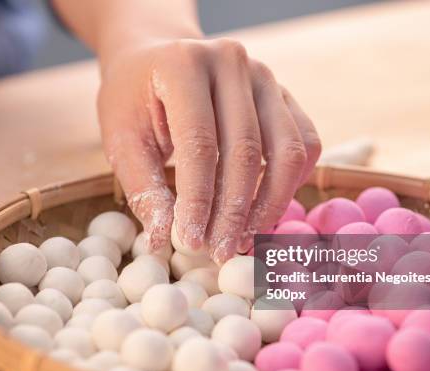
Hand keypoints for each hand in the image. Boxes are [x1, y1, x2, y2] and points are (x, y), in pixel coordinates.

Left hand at [98, 38, 320, 262]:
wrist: (158, 60)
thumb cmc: (134, 101)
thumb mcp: (123, 140)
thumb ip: (145, 189)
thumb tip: (166, 242)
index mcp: (184, 65)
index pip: (200, 144)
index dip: (198, 200)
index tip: (191, 243)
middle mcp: (231, 62)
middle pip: (246, 151)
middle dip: (233, 212)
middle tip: (220, 252)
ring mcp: (265, 76)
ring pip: (287, 150)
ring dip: (269, 204)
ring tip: (245, 239)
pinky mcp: (284, 93)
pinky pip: (306, 143)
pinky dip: (292, 182)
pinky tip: (267, 208)